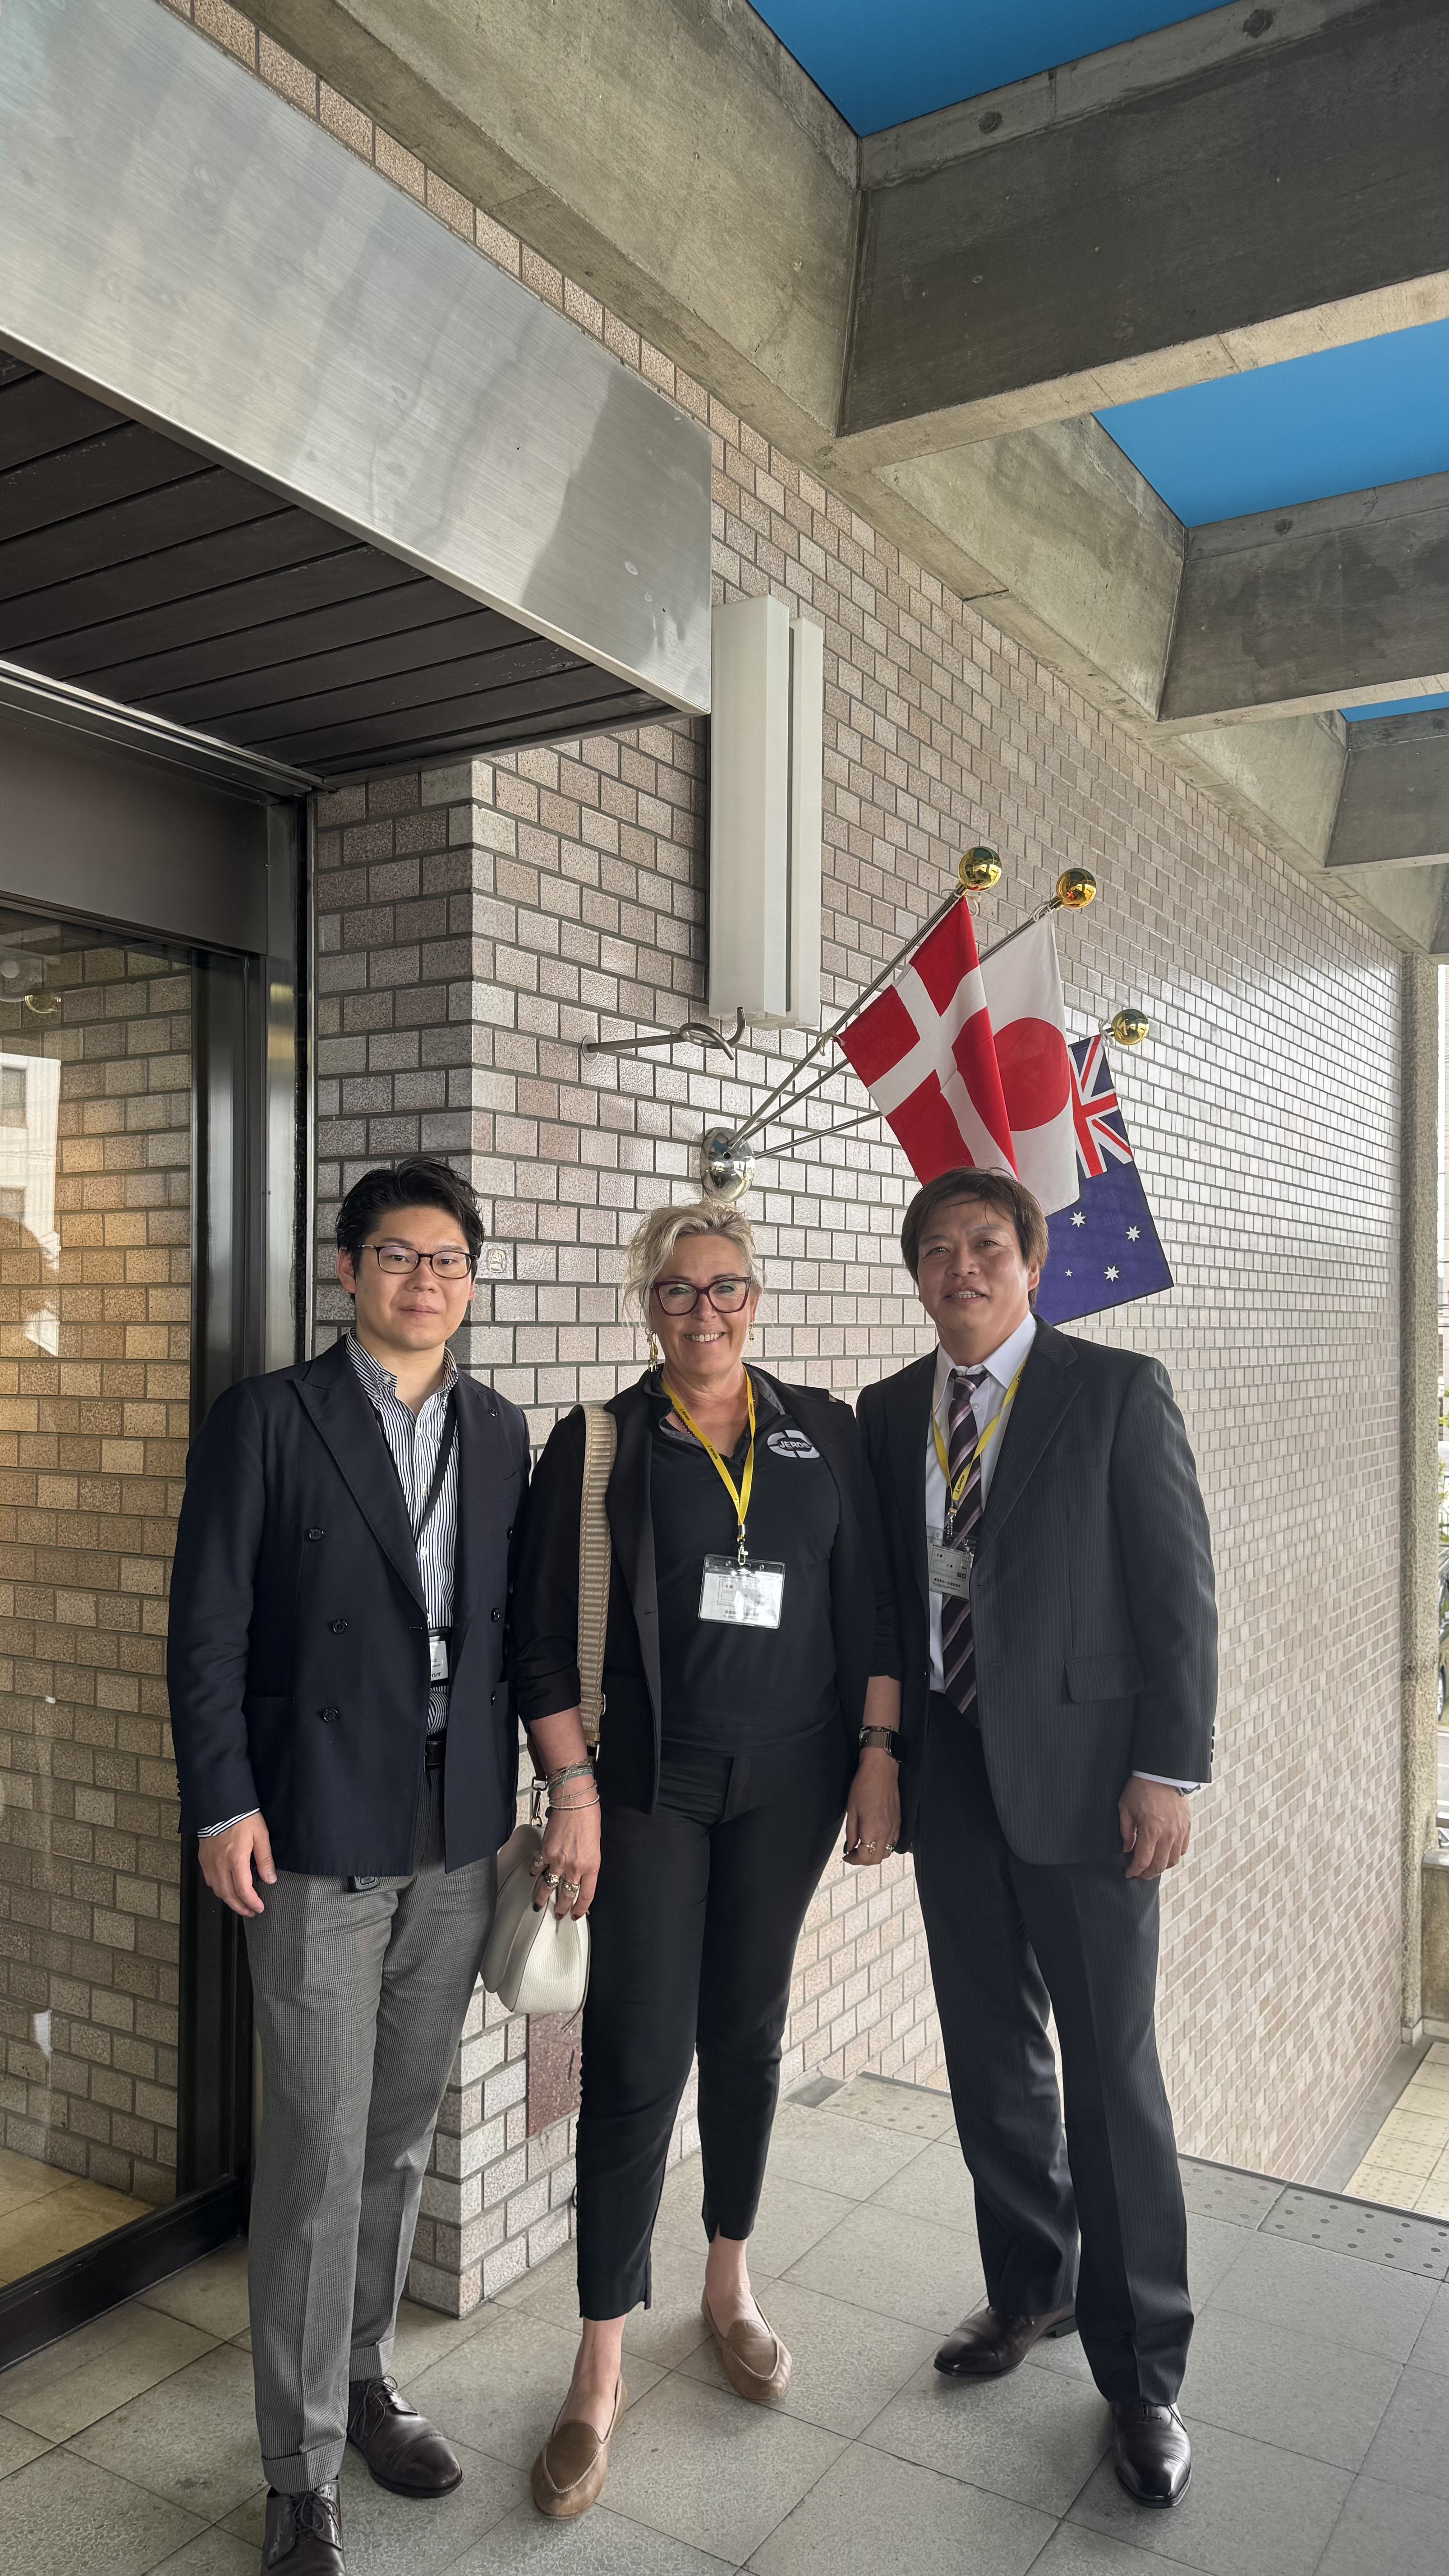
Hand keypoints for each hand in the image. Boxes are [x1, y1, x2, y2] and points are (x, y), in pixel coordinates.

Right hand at [198, 1814, 275, 1916]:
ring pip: (217, 1890)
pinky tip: (226, 1889)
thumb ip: (265, 1859)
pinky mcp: (203, 1859)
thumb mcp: (260, 1835)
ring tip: (240, 1904)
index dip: (252, 1903)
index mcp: (236, 1860)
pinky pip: (210, 1881)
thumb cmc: (241, 1817)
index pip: (243, 1890)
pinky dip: (219, 1889)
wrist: (220, 1804)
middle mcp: (220, 1865)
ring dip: (229, 1901)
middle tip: (251, 1912)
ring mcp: (209, 1863)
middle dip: (241, 1908)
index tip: (259, 1908)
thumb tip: (270, 1879)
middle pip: (228, 1896)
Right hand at [531, 1797, 601, 1919]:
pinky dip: (535, 1872)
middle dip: (562, 1908)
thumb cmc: (588, 1817)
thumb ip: (587, 1863)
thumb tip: (580, 1873)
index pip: (587, 1895)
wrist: (575, 1801)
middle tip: (559, 1913)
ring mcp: (558, 1861)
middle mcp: (575, 1866)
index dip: (581, 1908)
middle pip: (567, 1895)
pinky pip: (538, 1868)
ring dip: (543, 1897)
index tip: (577, 1914)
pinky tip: (534, 1875)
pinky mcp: (545, 1852)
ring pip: (549, 1886)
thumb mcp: (595, 1846)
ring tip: (540, 1904)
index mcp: (591, 1866)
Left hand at [844, 1750, 899, 1867]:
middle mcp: (886, 1832)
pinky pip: (893, 1842)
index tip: (846, 1856)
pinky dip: (884, 1846)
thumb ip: (851, 1833)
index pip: (864, 1857)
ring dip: (874, 1853)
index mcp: (872, 1830)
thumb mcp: (851, 1811)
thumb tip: (849, 1848)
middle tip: (853, 1852)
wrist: (880, 1770)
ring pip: (886, 1853)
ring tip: (863, 1845)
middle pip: (876, 1859)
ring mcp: (894, 1827)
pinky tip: (875, 1838)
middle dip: (863, 1859)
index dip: (853, 1860)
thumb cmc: (863, 1787)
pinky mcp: (899, 1822)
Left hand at [1118, 1778, 1190, 1879]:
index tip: (1128, 1873)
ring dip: (1161, 1867)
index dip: (1134, 1871)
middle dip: (1147, 1874)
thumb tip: (1127, 1849)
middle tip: (1138, 1873)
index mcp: (1151, 1831)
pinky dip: (1173, 1855)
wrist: (1163, 1772)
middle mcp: (1168, 1835)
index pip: (1143, 1862)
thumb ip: (1126, 1832)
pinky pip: (1183, 1849)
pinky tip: (1164, 1853)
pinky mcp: (1186, 1826)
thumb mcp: (1126, 1808)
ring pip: (1172, 1860)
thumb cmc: (1141, 1788)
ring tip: (1151, 1865)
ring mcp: (1179, 1831)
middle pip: (1159, 1866)